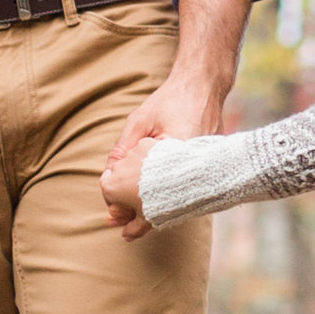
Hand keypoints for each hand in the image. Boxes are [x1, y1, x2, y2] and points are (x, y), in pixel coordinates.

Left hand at [102, 0, 252, 235]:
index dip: (129, 206)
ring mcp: (203, 167)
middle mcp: (195, 165)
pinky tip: (151, 205)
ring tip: (130, 223)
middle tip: (118, 227)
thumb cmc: (172, 99)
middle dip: (139, 217)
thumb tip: (108, 174)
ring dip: (152, 209)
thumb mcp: (141, 120)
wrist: (204, 85)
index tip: (112, 215)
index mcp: (179, 153)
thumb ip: (124, 148)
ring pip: (174, 199)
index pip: (149, 191)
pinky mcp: (206, 166)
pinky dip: (166, 197)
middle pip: (163, 202)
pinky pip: (183, 189)